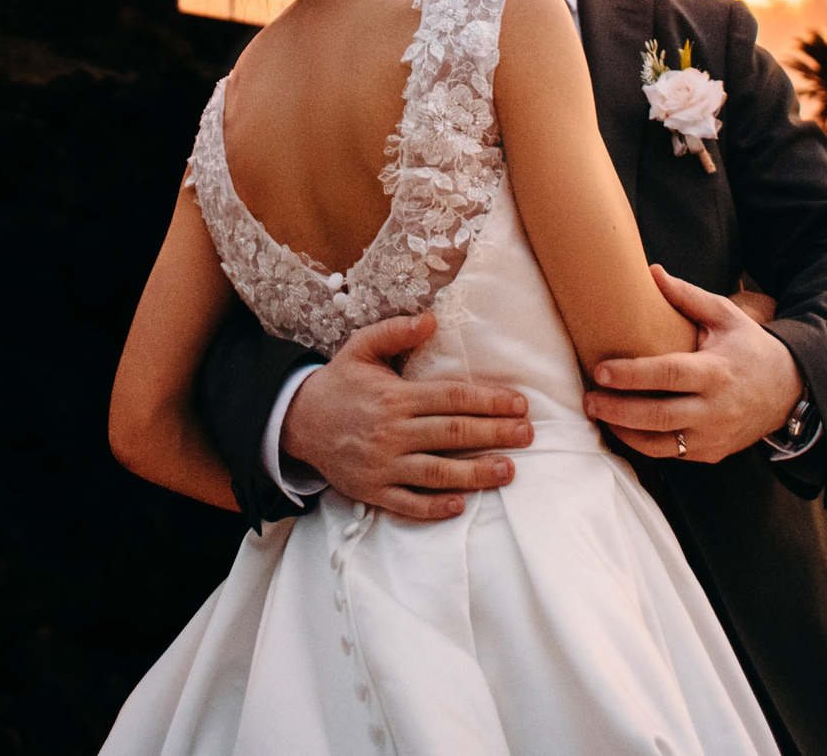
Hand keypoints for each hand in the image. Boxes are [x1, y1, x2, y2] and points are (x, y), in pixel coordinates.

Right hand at [282, 312, 532, 520]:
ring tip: (508, 470)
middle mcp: (392, 432)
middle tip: (528, 435)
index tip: (518, 404)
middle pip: (453, 434)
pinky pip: (408, 503)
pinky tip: (460, 504)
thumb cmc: (339, 382)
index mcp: (395, 397)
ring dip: (476, 473)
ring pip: (437, 472)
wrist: (298, 421)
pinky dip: (434, 507)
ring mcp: (382, 465)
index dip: (488, 401)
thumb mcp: (361, 347)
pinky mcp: (372, 490)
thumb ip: (395, 331)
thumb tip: (432, 319)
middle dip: (495, 434)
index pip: (452, 398)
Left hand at [583, 265, 804, 462]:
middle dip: (617, 410)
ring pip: (660, 445)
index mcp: (716, 371)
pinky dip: (644, 444)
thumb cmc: (751, 348)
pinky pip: (671, 455)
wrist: (789, 391)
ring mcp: (713, 436)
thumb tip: (652, 273)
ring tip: (599, 415)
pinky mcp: (711, 454)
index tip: (601, 370)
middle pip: (658, 416)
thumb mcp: (726, 316)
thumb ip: (687, 296)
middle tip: (589, 399)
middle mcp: (715, 409)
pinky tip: (623, 428)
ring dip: (624, 432)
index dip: (632, 374)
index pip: (668, 375)